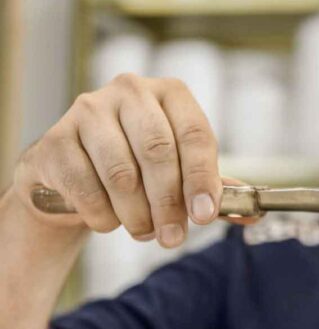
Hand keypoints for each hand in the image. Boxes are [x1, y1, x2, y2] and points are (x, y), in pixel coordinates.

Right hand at [12, 73, 226, 247]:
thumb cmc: (139, 167)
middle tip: (173, 237)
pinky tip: (110, 221)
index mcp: (170, 94)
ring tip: (145, 232)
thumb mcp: (181, 171)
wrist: (73, 172)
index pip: (195, 134)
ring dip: (137, 214)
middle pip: (158, 152)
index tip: (205, 215)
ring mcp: (89, 110)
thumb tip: (252, 216)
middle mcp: (130, 91)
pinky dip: (103, 215)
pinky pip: (85, 187)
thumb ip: (215, 190)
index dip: (203, 178)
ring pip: (121, 173)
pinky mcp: (55, 139)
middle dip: (169, 203)